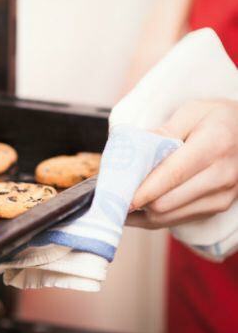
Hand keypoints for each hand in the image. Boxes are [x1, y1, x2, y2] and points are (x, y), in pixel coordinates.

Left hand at [128, 99, 237, 228]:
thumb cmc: (218, 118)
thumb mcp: (192, 112)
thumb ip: (163, 131)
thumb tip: (135, 152)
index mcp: (214, 146)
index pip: (171, 175)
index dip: (141, 189)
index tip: (116, 195)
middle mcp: (222, 176)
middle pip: (166, 202)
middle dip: (135, 201)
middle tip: (109, 195)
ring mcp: (222, 196)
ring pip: (169, 217)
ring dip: (140, 213)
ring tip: (118, 201)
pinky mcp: (217, 208)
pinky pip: (176, 220)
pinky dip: (152, 217)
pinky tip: (134, 209)